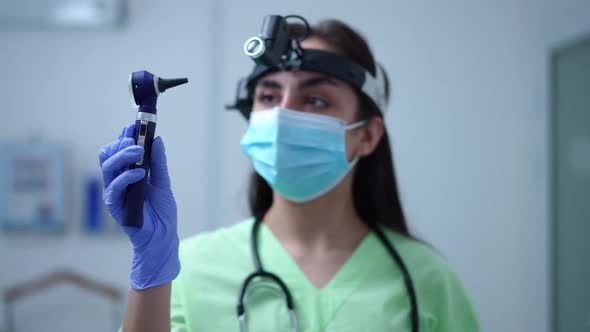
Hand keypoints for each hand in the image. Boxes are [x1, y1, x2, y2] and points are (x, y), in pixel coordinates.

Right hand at [99, 124, 179, 288]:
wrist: (162, 236)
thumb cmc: (162, 212)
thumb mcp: (163, 183)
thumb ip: (159, 163)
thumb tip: (157, 139)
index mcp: (129, 172)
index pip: (120, 150)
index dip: (124, 137)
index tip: (132, 126)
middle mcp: (119, 180)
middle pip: (108, 155)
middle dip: (120, 144)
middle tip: (135, 141)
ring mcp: (115, 192)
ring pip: (108, 167)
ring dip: (123, 156)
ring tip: (138, 152)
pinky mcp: (114, 205)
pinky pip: (114, 187)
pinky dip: (126, 177)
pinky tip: (140, 173)